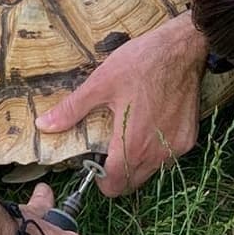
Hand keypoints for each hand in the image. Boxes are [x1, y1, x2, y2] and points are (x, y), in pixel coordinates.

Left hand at [35, 13, 207, 196]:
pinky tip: (151, 125)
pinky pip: (169, 155)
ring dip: (139, 162)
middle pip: (133, 182)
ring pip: (153, 170)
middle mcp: (157, 153)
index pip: (115, 186)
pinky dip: (158, 148)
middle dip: (119, 174)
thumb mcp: (101, 83)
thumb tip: (43, 125)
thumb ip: (72, 110)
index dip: (101, 181)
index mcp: (132, 144)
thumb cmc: (141, 63)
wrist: (182, 48)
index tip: (96, 167)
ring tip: (130, 136)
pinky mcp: (189, 136)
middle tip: (110, 150)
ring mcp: (177, 146)